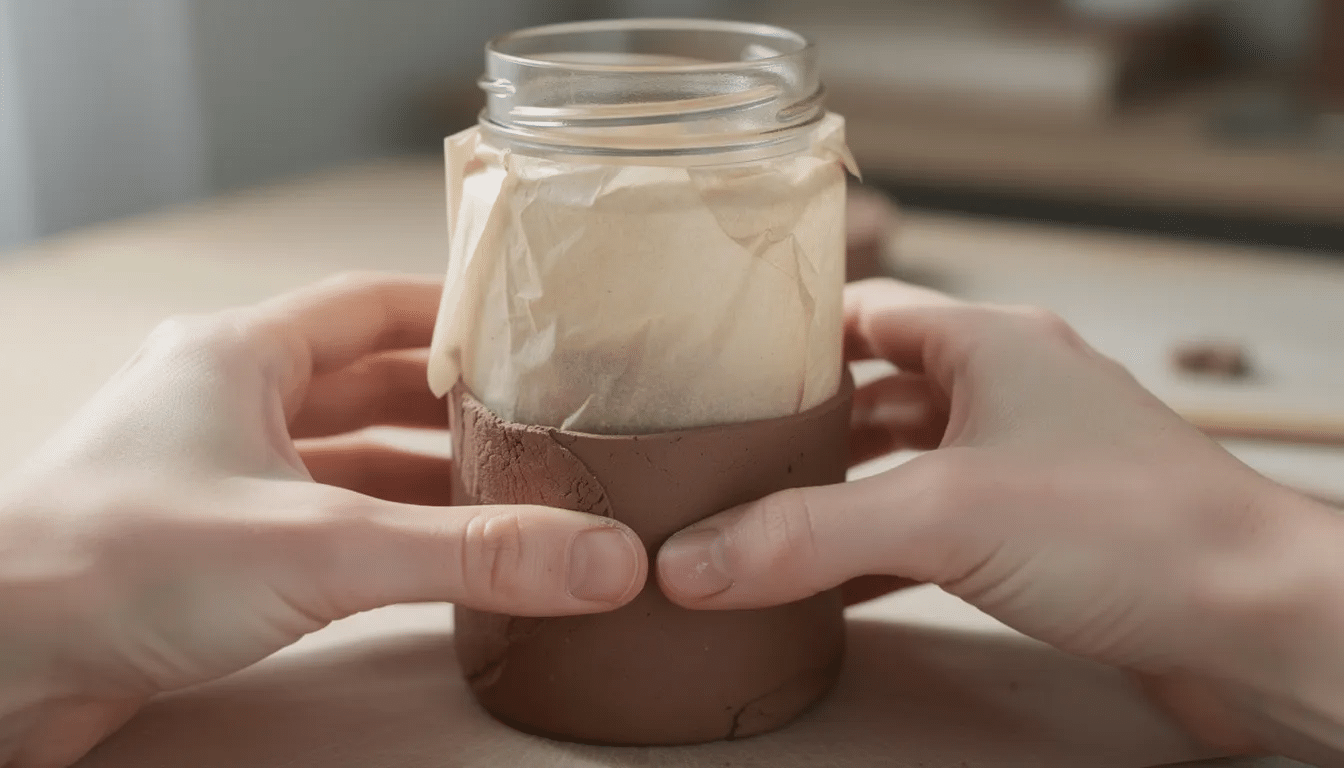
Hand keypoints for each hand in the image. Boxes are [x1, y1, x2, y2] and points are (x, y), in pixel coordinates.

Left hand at [0, 273, 645, 767]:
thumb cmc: (111, 565)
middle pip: (365, 384)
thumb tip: (599, 558)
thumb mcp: (320, 545)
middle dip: (452, 407)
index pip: (372, 304)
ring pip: (341, 459)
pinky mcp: (204, 550)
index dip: (455, 312)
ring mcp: (210, 477)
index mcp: (240, 356)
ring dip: (419, 476)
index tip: (532, 327)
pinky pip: (315, 521)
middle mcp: (224, 404)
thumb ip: (469, 553)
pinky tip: (429, 559)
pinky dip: (377, 532)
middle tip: (539, 422)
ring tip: (508, 493)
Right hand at [658, 278, 1343, 761]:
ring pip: (908, 464)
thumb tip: (690, 560)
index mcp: (989, 344)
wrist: (1259, 621)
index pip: (865, 309)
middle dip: (803, 427)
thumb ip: (807, 535)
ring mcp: (1031, 464)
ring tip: (762, 520)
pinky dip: (882, 552)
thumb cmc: (1136, 530)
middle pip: (879, 391)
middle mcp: (1010, 392)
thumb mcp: (946, 515)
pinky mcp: (1046, 534)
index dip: (791, 331)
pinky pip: (939, 529)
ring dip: (842, 493)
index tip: (719, 361)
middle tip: (723, 456)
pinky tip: (835, 588)